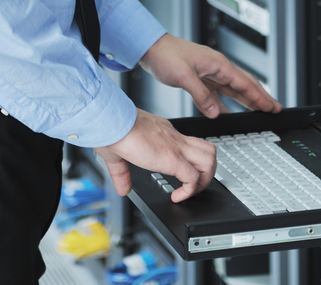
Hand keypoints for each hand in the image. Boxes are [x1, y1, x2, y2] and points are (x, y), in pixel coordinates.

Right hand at [94, 108, 215, 201]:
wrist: (112, 123)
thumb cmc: (113, 130)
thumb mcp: (117, 154)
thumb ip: (122, 173)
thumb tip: (123, 188)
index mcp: (163, 133)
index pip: (189, 144)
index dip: (190, 162)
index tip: (180, 176)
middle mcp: (174, 138)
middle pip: (208, 150)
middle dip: (207, 172)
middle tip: (193, 185)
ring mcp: (176, 147)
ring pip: (209, 160)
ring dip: (204, 181)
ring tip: (189, 191)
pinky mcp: (172, 158)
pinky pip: (193, 178)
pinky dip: (189, 191)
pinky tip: (176, 196)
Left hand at [139, 34, 282, 117]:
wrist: (151, 48)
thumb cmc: (167, 55)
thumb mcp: (184, 76)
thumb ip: (201, 95)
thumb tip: (215, 113)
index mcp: (217, 64)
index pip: (244, 83)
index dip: (260, 96)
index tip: (272, 106)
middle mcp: (216, 67)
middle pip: (244, 84)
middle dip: (260, 97)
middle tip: (274, 109)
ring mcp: (209, 73)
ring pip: (233, 89)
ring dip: (246, 100)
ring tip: (258, 110)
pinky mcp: (199, 79)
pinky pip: (217, 94)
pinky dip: (225, 104)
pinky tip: (226, 113)